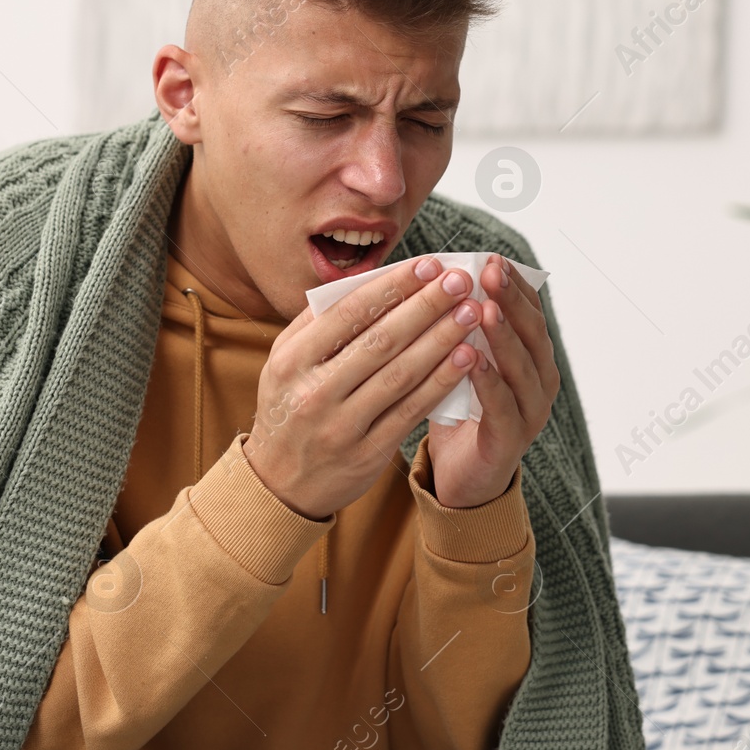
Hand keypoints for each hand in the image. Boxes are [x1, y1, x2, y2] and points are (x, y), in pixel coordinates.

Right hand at [243, 255, 484, 520]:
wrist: (278, 485)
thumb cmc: (288, 409)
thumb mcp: (283, 363)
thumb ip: (316, 323)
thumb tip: (369, 280)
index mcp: (291, 360)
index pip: (349, 313)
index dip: (393, 286)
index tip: (428, 264)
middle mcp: (314, 392)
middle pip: (380, 340)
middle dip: (425, 306)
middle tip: (460, 281)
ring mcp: (341, 426)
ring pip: (401, 375)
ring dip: (441, 341)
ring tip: (471, 314)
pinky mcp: (367, 453)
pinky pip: (411, 411)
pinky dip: (441, 383)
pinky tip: (465, 359)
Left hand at [426, 254, 559, 508]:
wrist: (461, 479)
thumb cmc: (459, 412)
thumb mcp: (461, 363)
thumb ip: (460, 329)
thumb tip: (437, 279)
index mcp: (530, 359)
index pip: (528, 313)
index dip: (513, 285)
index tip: (491, 258)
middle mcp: (539, 382)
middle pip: (531, 333)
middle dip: (511, 300)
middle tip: (490, 271)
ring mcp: (529, 413)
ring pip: (522, 368)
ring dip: (504, 336)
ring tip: (485, 308)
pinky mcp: (509, 441)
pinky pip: (502, 407)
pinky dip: (489, 381)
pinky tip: (473, 359)